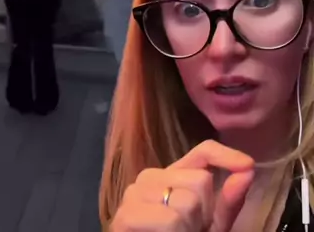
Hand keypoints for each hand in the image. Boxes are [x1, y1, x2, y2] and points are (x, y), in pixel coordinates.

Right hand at [111, 140, 253, 231]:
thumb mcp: (209, 228)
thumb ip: (228, 203)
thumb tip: (248, 170)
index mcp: (171, 177)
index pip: (202, 152)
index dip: (226, 155)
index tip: (249, 165)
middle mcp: (150, 177)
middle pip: (200, 180)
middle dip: (205, 214)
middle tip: (189, 231)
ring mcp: (134, 195)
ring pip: (187, 201)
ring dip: (190, 229)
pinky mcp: (126, 217)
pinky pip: (170, 219)